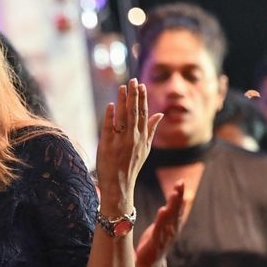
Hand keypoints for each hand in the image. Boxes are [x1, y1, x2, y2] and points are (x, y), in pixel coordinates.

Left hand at [97, 78, 163, 215]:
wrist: (119, 186)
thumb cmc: (131, 166)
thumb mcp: (145, 148)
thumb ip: (151, 130)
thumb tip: (159, 114)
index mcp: (142, 138)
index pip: (143, 114)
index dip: (142, 99)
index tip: (141, 86)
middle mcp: (133, 138)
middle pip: (133, 113)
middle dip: (133, 95)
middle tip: (133, 80)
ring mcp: (120, 142)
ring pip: (122, 117)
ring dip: (122, 101)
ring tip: (122, 87)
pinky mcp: (107, 146)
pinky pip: (109, 128)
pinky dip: (110, 116)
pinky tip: (110, 105)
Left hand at [135, 181, 184, 266]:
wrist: (149, 264)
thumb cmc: (156, 242)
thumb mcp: (162, 226)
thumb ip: (167, 215)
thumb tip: (172, 200)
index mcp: (173, 226)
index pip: (177, 208)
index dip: (180, 195)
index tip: (181, 182)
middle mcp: (171, 230)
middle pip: (176, 211)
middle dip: (178, 197)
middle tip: (180, 184)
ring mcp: (165, 237)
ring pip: (169, 219)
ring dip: (172, 206)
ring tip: (174, 194)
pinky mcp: (156, 244)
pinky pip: (159, 230)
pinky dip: (161, 221)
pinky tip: (162, 211)